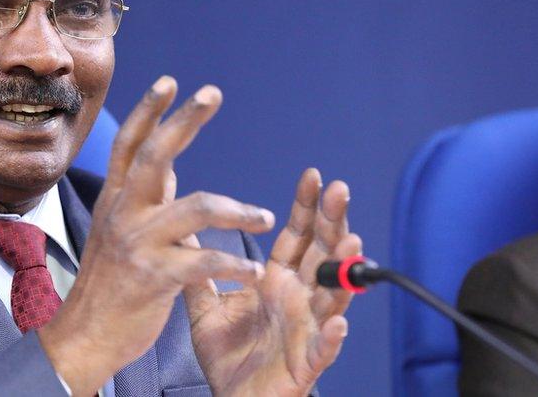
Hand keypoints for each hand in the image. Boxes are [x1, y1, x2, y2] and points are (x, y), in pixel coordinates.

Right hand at [39, 76, 274, 395]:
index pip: (130, 144)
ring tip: (265, 217)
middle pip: (155, 155)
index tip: (171, 81)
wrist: (85, 335)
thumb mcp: (119, 230)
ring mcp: (138, 243)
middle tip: (211, 92)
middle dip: (184, 121)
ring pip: (195, 207)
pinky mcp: (154, 277)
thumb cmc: (110, 282)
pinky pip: (204, 263)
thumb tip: (169, 164)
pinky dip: (234, 266)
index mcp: (116, 200)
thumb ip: (145, 197)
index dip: (148, 110)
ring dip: (237, 209)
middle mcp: (123, 213)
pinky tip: (254, 273)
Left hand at [183, 169, 362, 396]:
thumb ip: (202, 270)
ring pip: (332, 294)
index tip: (314, 175)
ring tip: (352, 241)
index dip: (307, 207)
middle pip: (322, 253)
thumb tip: (186, 232)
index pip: (297, 236)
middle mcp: (298, 299)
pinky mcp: (306, 362)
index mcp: (276, 282)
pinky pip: (324, 348)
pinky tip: (338, 320)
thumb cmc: (228, 356)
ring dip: (343, 270)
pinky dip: (332, 335)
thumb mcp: (206, 307)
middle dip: (332, 221)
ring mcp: (307, 328)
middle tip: (339, 189)